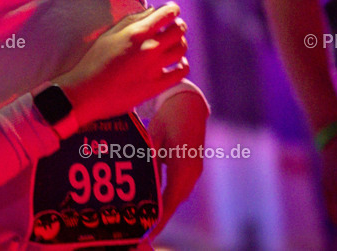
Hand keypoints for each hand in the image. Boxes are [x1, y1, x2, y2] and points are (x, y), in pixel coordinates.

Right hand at [55, 3, 188, 127]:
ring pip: (181, 49)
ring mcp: (155, 68)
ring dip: (181, 42)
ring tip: (175, 43)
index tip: (172, 10)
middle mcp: (150, 48)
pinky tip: (178, 62)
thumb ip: (132, 20)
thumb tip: (152, 11)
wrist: (87, 93)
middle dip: (178, 24)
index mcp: (137, 32)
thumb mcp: (110, 34)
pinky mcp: (156, 86)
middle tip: (174, 26)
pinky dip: (183, 64)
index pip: (167, 14)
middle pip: (179, 30)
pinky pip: (181, 72)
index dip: (173, 9)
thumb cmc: (95, 61)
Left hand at [147, 91, 207, 238]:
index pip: (170, 201)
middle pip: (174, 202)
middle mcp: (192, 173)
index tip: (149, 232)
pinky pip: (180, 187)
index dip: (159, 219)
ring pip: (178, 196)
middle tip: (142, 230)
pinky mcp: (193, 167)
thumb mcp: (154, 139)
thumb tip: (142, 186)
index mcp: (183, 167)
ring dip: (165, 207)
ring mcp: (194, 170)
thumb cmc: (169, 118)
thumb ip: (150, 163)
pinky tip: (156, 201)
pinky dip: (168, 196)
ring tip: (147, 219)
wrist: (188, 104)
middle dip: (160, 217)